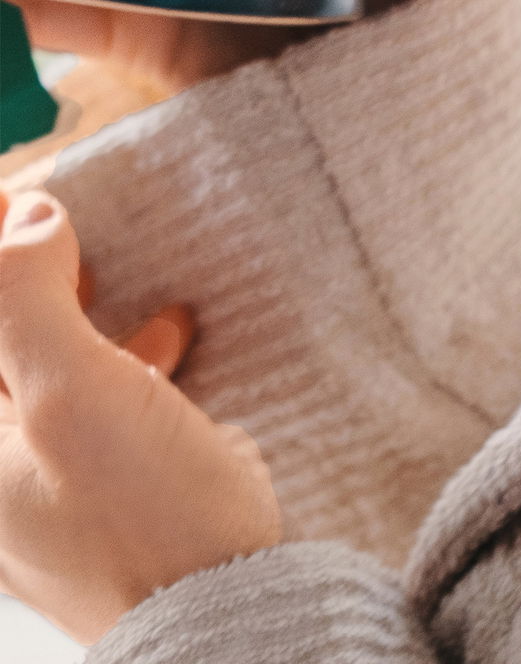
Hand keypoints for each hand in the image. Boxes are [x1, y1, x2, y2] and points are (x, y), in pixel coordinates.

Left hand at [0, 188, 280, 644]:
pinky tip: (170, 328)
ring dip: (65, 301)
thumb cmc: (135, 513)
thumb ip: (27, 300)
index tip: (21, 193)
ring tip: (108, 253)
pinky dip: (118, 346)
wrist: (220, 607)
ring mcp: (41, 469)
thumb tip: (26, 217)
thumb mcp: (73, 394)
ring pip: (35, 360)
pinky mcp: (102, 472)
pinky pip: (90, 389)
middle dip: (19, 269)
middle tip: (56, 210)